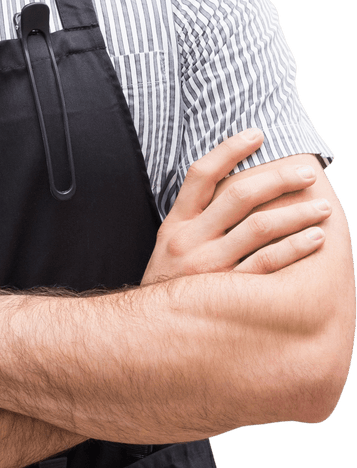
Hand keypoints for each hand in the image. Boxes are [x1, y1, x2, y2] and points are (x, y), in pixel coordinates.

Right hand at [142, 132, 330, 284]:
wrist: (146, 334)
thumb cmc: (169, 284)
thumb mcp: (169, 245)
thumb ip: (194, 218)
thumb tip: (230, 185)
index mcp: (175, 223)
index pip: (202, 174)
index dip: (230, 149)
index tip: (258, 133)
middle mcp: (190, 239)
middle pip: (239, 195)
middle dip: (278, 179)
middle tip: (307, 172)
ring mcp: (209, 266)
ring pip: (259, 227)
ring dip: (296, 213)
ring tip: (322, 207)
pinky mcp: (227, 293)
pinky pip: (268, 265)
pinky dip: (294, 249)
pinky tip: (315, 239)